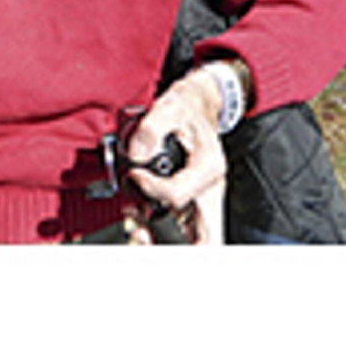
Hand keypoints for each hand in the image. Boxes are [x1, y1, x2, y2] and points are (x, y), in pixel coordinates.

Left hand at [125, 67, 228, 243]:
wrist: (200, 102)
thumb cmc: (189, 105)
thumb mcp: (171, 105)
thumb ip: (152, 127)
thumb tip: (136, 154)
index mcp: (209, 168)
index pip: (178, 195)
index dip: (150, 189)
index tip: (135, 175)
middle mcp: (210, 189)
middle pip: (205, 239)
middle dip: (172, 245)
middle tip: (141, 236)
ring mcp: (203, 198)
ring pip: (194, 239)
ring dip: (164, 240)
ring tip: (137, 228)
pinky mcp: (193, 199)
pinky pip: (182, 227)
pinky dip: (162, 230)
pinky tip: (141, 217)